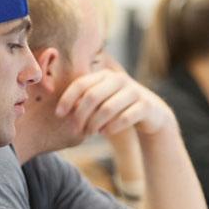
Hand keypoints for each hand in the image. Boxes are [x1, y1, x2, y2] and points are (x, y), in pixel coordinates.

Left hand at [54, 66, 177, 135]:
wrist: (151, 113)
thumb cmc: (117, 107)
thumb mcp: (100, 100)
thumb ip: (83, 100)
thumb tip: (58, 110)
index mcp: (104, 75)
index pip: (81, 84)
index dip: (67, 99)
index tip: (58, 114)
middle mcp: (119, 80)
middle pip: (92, 96)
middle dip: (80, 115)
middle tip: (74, 129)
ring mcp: (134, 91)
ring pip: (108, 108)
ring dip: (95, 123)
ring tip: (89, 132)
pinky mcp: (145, 106)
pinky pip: (125, 117)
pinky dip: (112, 127)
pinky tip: (104, 132)